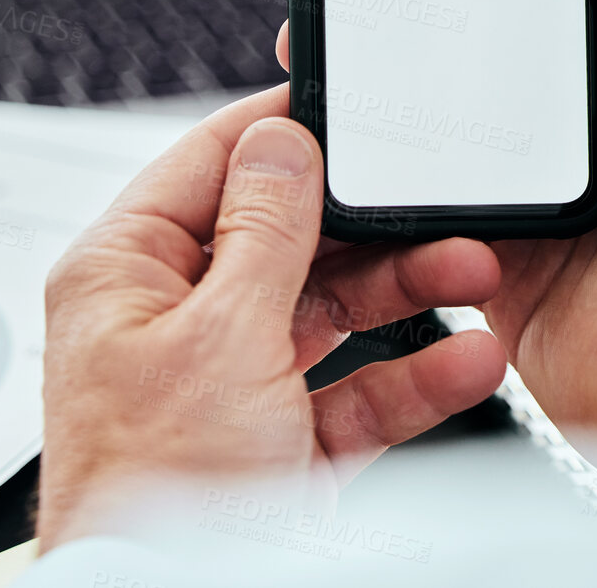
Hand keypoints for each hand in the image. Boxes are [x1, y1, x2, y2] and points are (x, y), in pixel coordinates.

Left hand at [35, 87, 506, 549]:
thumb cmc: (155, 490)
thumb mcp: (222, 337)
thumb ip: (263, 232)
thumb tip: (281, 142)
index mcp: (124, 274)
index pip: (207, 167)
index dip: (281, 133)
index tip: (349, 105)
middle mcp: (170, 322)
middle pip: (284, 241)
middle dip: (371, 230)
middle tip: (439, 208)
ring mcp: (224, 384)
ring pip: (327, 314)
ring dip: (404, 297)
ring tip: (472, 274)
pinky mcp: (273, 443)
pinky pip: (349, 390)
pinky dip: (408, 378)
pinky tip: (465, 362)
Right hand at [261, 0, 596, 458]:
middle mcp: (586, 127)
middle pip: (478, 47)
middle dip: (407, 10)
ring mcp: (533, 190)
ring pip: (436, 120)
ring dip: (378, 93)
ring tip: (317, 61)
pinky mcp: (493, 249)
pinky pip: (422, 205)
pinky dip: (383, 185)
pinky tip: (343, 157)